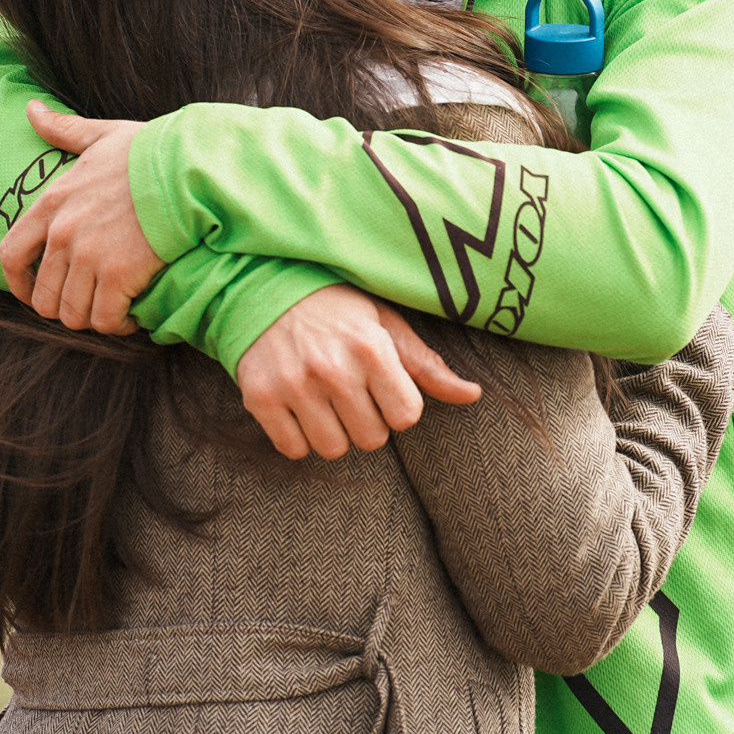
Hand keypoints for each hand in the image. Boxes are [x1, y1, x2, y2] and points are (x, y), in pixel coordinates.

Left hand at [0, 101, 160, 335]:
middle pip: (43, 297)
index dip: (19, 285)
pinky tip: (133, 315)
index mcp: (52, 203)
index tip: (35, 293)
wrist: (189, 166)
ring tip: (113, 310)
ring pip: (73, 314)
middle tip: (90, 303)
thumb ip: (62, 130)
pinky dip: (119, 325)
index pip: (10, 255)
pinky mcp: (118, 274)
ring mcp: (88, 254)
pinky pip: (106, 320)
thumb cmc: (150, 152)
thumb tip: (31, 108)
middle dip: (65, 307)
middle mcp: (62, 232)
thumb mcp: (100, 136)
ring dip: (93, 319)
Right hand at [234, 286, 481, 459]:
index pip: (406, 417)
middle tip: (349, 390)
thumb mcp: (385, 325)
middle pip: (372, 439)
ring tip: (323, 399)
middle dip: (366, 420)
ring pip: (333, 448)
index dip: (397, 406)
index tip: (380, 386)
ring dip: (333, 431)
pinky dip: (297, 437)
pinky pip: (292, 449)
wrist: (264, 284)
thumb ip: (426, 365)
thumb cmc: (336, 307)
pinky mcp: (260, 397)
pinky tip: (297, 407)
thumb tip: (473, 395)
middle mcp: (333, 368)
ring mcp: (293, 385)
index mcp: (371, 348)